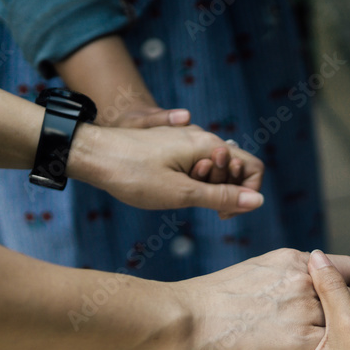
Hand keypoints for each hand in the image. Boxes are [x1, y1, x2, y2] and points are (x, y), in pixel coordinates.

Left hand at [100, 105, 254, 195]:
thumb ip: (222, 197)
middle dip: (223, 190)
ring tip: (175, 191)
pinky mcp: (172, 147)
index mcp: (208, 145)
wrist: (92, 155)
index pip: (252, 167)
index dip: (246, 194)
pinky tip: (168, 188)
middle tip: (191, 197)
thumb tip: (257, 201)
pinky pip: (196, 166)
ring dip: (205, 187)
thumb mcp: (181, 193)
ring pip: (214, 168)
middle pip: (234, 168)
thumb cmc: (133, 174)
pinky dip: (192, 181)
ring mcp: (186, 141)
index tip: (222, 212)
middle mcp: (202, 138)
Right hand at [177, 249, 349, 349]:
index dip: (345, 289)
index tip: (335, 304)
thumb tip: (297, 287)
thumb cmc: (211, 301)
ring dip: (332, 339)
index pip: (345, 269)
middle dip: (345, 315)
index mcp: (294, 261)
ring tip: (309, 348)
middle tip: (326, 332)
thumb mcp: (255, 271)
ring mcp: (306, 310)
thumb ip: (285, 276)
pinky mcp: (303, 342)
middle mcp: (306, 281)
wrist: (189, 320)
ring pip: (345, 327)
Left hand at [286, 250, 349, 349]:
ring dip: (342, 317)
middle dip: (326, 308)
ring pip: (328, 332)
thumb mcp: (349, 320)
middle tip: (341, 299)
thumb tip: (316, 257)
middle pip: (309, 327)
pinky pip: (342, 342)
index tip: (320, 282)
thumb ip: (330, 286)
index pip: (292, 323)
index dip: (307, 298)